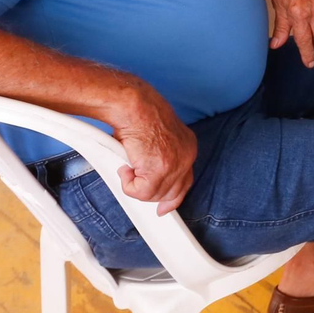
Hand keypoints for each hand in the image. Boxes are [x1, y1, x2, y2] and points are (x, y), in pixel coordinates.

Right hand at [112, 83, 197, 214]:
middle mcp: (186, 156)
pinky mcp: (158, 171)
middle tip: (133, 183)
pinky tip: (125, 167)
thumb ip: (160, 157)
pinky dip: (128, 184)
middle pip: (172, 192)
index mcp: (188, 147)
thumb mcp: (158, 137)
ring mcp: (174, 165)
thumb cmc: (138, 114)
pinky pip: (140, 192)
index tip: (163, 208)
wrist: (133, 105)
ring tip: (127, 165)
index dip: (172, 197)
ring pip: (154, 195)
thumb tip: (147, 176)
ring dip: (136, 184)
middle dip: (151, 194)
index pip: (186, 181)